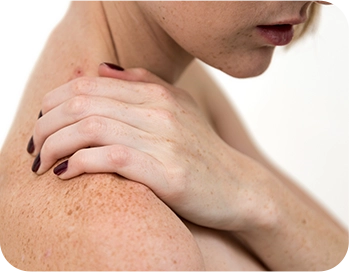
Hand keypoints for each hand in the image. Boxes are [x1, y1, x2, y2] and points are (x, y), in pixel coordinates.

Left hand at [28, 63, 274, 230]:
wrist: (239, 188)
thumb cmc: (201, 152)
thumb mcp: (178, 108)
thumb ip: (142, 84)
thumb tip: (102, 69)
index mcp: (157, 93)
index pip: (88, 85)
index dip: (54, 101)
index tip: (41, 123)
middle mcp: (160, 110)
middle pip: (83, 104)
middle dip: (46, 124)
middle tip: (34, 146)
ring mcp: (165, 140)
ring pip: (91, 128)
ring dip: (55, 144)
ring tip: (42, 162)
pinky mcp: (167, 172)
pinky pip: (111, 157)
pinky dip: (80, 162)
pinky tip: (66, 172)